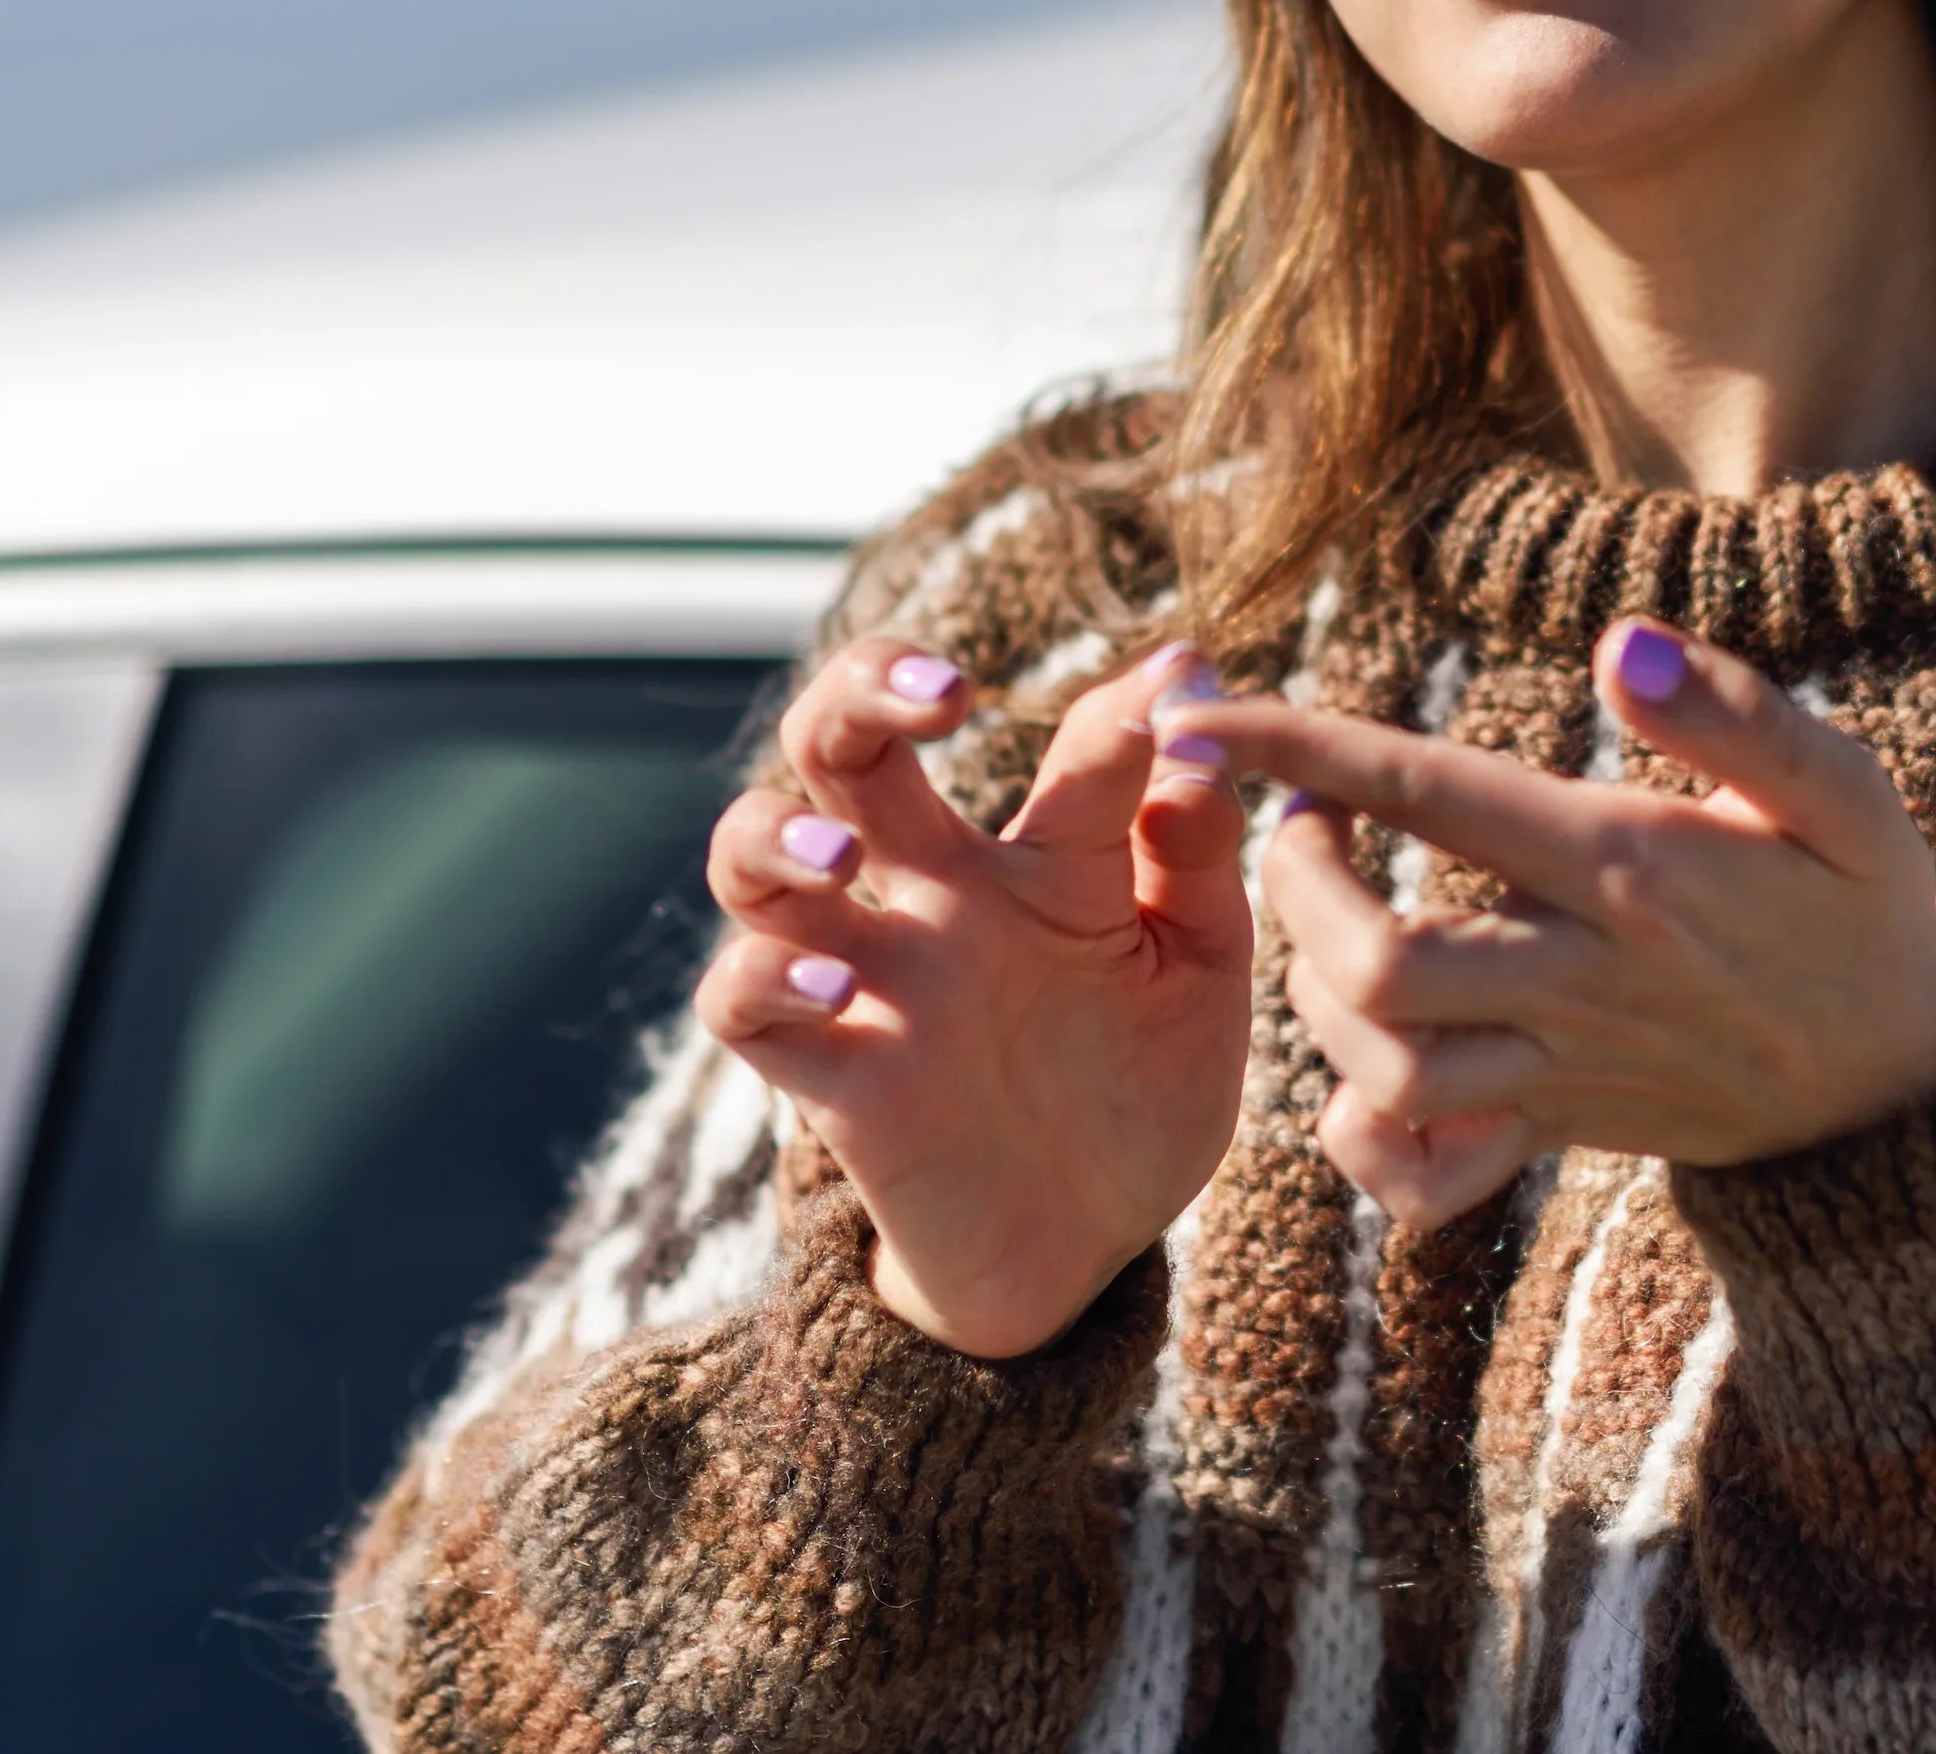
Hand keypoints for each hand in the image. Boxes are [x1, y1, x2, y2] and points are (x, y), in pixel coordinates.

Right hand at [697, 634, 1253, 1355]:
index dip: (1126, 707)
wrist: (1085, 1250)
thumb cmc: (1139, 1090)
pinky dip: (762, 981)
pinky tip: (834, 988)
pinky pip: (737, 1004)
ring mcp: (873, 980)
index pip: (1069, 749)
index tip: (1180, 692)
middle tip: (946, 693)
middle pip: (840, 741)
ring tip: (843, 857)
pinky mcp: (831, 1077)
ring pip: (749, 855)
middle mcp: (940, 897)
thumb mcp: (1197, 970)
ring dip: (775, 835)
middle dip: (868, 684)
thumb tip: (1198, 711)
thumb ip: (1196, 854)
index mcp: (1045, 861)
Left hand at [1179, 618, 1935, 1226]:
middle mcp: (1578, 977)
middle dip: (1295, 885)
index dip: (1300, 750)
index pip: (1430, 794)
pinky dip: (1362, 1133)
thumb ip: (1739, 715)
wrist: (1900, 1102)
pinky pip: (1422, 1171)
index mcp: (1628, 870)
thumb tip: (1618, 644)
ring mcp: (1559, 1068)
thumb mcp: (1847, 799)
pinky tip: (1363, 1059)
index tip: (1205, 714)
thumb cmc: (1866, 915)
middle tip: (1302, 824)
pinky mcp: (1550, 1130)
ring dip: (1317, 988)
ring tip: (1332, 916)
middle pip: (1376, 962)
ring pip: (1382, 1065)